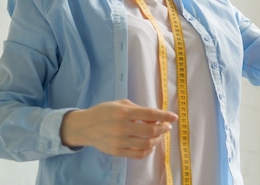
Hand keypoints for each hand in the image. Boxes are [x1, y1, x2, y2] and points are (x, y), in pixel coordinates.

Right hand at [60, 99, 177, 158]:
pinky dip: (148, 150)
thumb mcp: (121, 103)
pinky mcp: (117, 152)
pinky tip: (150, 144)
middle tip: (166, 126)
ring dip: (158, 139)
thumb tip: (156, 118)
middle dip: (163, 129)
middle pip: (151, 131)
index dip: (165, 116)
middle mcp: (122, 127)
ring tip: (159, 135)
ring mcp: (120, 141)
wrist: (85, 126)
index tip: (175, 117)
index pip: (151, 114)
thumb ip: (139, 110)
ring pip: (147, 144)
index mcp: (124, 112)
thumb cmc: (105, 112)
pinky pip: (139, 154)